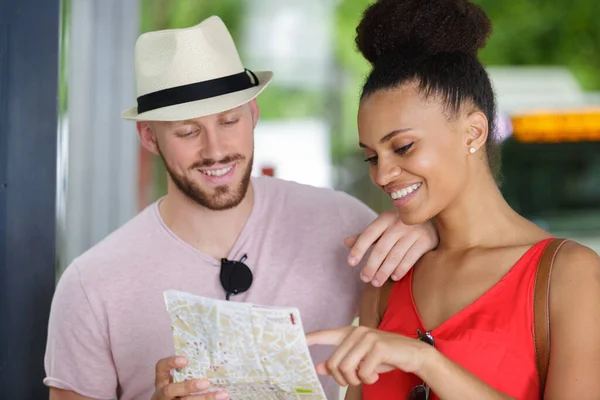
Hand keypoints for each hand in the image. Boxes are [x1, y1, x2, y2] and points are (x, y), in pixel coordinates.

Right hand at [152, 356, 228, 399]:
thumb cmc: (179, 386)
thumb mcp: (177, 378)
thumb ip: (188, 371)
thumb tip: (214, 358)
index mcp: (162, 380)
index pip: (161, 367)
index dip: (171, 362)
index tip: (185, 359)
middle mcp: (162, 393)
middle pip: (171, 390)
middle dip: (188, 386)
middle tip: (206, 383)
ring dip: (205, 398)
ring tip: (222, 394)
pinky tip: (221, 399)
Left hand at [306, 326, 428, 386]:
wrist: (413, 353)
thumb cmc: (385, 357)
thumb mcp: (361, 360)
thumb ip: (341, 361)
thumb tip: (319, 368)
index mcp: (350, 333)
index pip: (326, 334)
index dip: (311, 338)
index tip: (298, 341)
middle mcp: (357, 332)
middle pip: (334, 362)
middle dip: (342, 378)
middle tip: (355, 381)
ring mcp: (367, 337)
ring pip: (346, 367)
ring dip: (355, 380)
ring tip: (366, 378)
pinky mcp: (378, 346)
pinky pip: (363, 371)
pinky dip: (368, 379)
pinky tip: (376, 375)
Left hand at [345, 210, 437, 285]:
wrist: (433, 220)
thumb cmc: (401, 225)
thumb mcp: (384, 227)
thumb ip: (366, 236)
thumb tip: (345, 242)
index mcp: (386, 218)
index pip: (368, 234)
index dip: (358, 249)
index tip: (350, 263)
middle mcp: (399, 223)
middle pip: (381, 248)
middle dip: (371, 265)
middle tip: (364, 278)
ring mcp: (414, 231)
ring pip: (395, 255)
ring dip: (384, 271)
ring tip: (376, 282)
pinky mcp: (426, 240)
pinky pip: (411, 258)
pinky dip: (401, 269)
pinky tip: (393, 277)